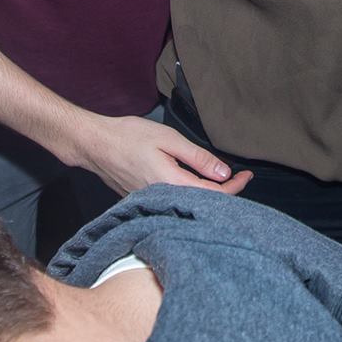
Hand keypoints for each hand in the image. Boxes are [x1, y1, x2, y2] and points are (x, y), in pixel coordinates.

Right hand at [68, 113, 252, 197]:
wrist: (94, 144)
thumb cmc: (128, 137)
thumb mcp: (169, 139)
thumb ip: (197, 158)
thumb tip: (224, 173)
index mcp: (172, 184)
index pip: (213, 195)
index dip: (235, 187)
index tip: (247, 176)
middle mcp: (163, 199)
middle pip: (202, 204)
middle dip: (224, 193)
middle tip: (239, 178)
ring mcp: (152, 202)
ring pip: (188, 204)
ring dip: (207, 195)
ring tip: (222, 182)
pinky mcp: (143, 200)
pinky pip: (173, 202)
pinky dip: (189, 194)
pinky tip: (195, 185)